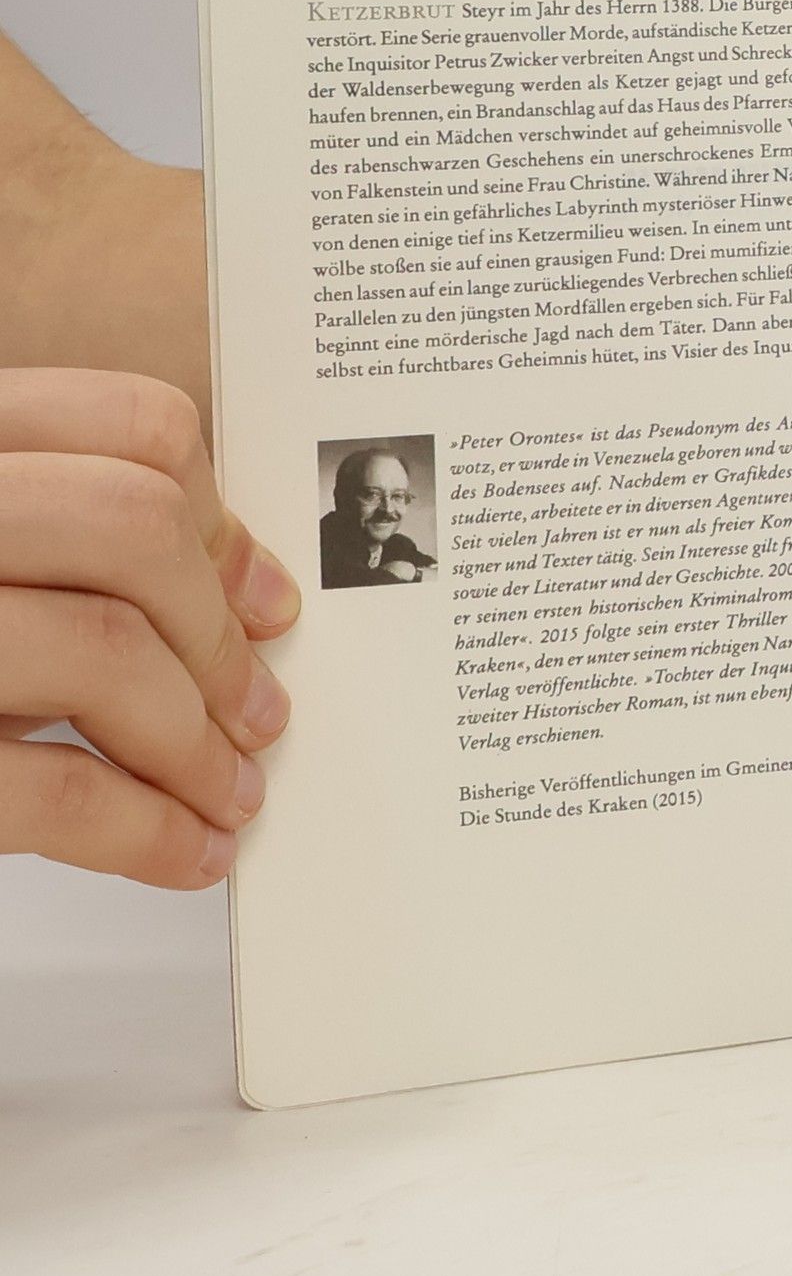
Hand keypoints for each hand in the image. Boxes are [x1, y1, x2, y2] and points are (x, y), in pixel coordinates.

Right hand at [0, 369, 299, 886]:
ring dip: (198, 740)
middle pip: (135, 525)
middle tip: (258, 710)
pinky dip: (146, 830)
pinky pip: (47, 787)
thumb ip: (54, 529)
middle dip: (219, 636)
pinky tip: (183, 851)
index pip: (133, 424)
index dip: (223, 517)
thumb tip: (238, 585)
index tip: (260, 596)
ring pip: (106, 647)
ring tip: (229, 789)